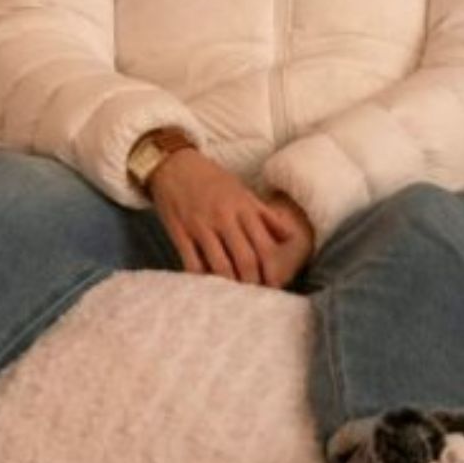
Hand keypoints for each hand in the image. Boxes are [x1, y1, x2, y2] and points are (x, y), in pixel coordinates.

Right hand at [148, 151, 312, 287]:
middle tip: (255, 298)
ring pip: (220, 266)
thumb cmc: (211, 178)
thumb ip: (266, 215)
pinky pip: (192, 263)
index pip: (264, 246)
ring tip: (235, 297)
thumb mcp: (242, 191)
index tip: (274, 286)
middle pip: (245, 260)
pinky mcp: (180, 233)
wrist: (172, 164)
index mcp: (243, 207)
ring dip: (230, 285)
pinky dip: (201, 278)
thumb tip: (291, 235)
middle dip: (253, 283)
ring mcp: (200, 226)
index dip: (272, 271)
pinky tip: (207, 286)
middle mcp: (224, 218)